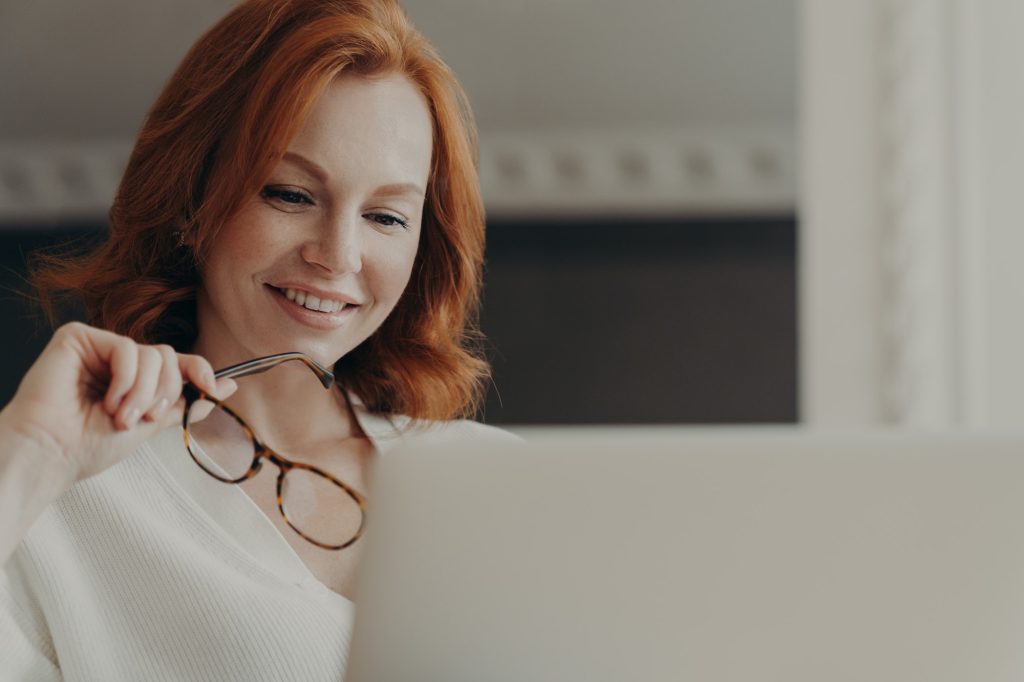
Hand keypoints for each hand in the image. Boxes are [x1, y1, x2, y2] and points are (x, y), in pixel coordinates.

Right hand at [1, 322, 236, 483]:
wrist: (51, 453)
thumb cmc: (89, 445)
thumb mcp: (152, 423)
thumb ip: (187, 403)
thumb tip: (229, 386)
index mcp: (135, 378)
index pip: (179, 362)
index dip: (200, 371)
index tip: (213, 388)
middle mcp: (118, 360)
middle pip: (169, 356)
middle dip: (164, 392)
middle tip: (142, 418)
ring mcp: (98, 347)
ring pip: (152, 353)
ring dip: (143, 392)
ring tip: (119, 416)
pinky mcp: (78, 337)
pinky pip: (125, 347)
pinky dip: (125, 380)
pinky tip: (106, 400)